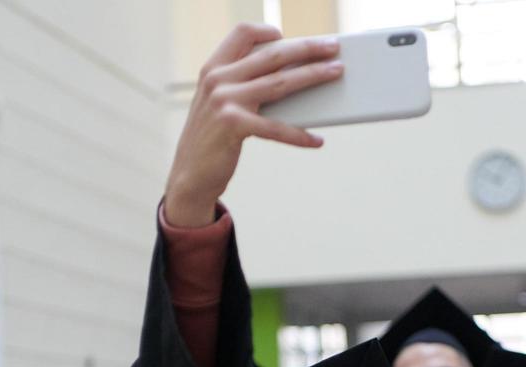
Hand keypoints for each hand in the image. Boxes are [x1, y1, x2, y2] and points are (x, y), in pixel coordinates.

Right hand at [164, 24, 342, 226]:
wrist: (189, 176)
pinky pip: (276, 128)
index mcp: (214, 68)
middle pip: (273, 54)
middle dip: (308, 48)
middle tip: (333, 46)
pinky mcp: (233, 126)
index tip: (289, 36)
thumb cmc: (211, 140)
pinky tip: (316, 140)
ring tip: (336, 73)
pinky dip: (299, 135)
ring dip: (314, 76)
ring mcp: (224, 101)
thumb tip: (291, 76)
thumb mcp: (219, 104)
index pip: (242, 33)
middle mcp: (218, 79)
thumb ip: (242, 86)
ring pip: (281, 83)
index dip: (267, 31)